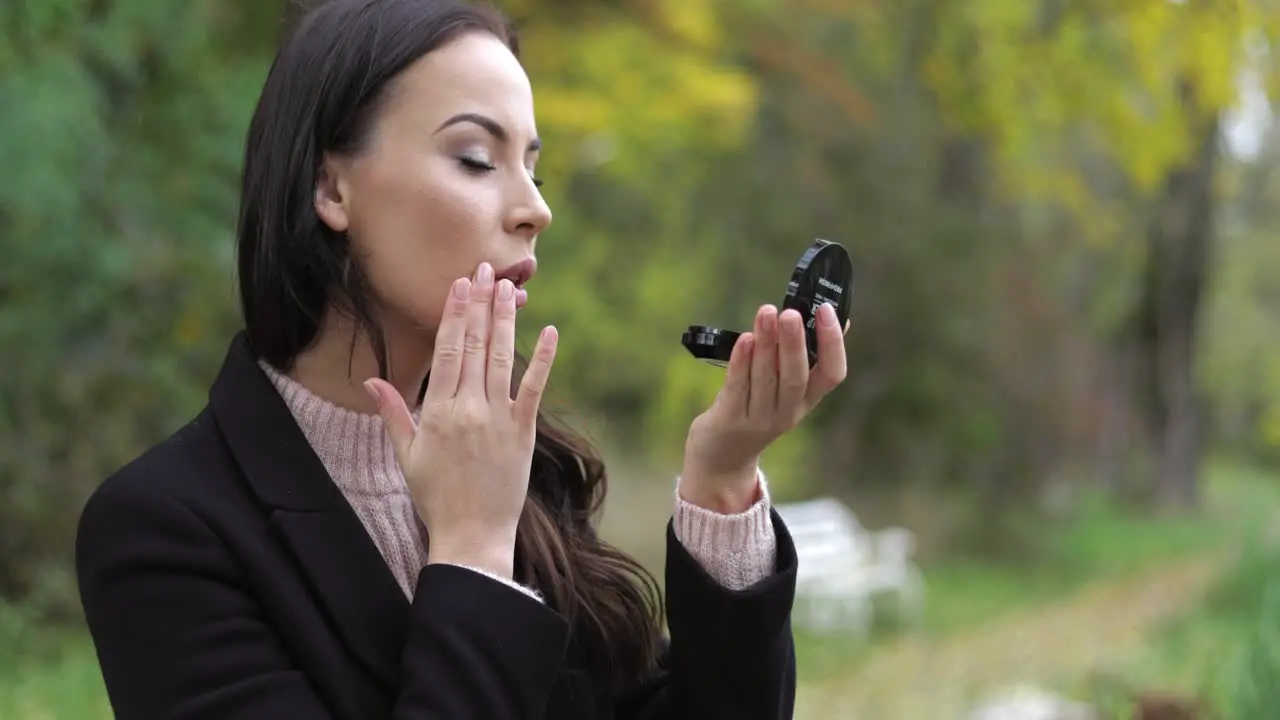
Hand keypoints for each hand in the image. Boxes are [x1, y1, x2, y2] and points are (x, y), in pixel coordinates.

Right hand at [364, 262, 558, 578]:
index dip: (454, 313)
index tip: (460, 284)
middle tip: (487, 269)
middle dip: (480, 303)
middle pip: (475, 345)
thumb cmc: (435, 496)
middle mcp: (468, 408)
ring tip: (509, 288)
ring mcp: (498, 418)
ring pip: (502, 358)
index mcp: (437, 410)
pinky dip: (543, 359)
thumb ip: (393, 413)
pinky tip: (549, 331)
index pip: (447, 350)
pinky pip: (533, 388)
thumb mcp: (407, 454)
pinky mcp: (522, 432)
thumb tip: (371, 381)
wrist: (471, 534)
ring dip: (505, 320)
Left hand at [680, 303, 847, 511]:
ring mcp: (758, 418)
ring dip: (766, 344)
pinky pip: (737, 387)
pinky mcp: (730, 419)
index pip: (832, 374)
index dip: (833, 343)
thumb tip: (840, 317)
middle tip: (791, 313)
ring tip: (766, 313)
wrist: (722, 457)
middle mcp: (787, 412)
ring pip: (765, 379)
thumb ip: (806, 356)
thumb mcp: (787, 388)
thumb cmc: (755, 408)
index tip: (826, 310)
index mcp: (807, 400)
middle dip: (794, 343)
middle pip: (796, 377)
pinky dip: (741, 362)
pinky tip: (745, 339)